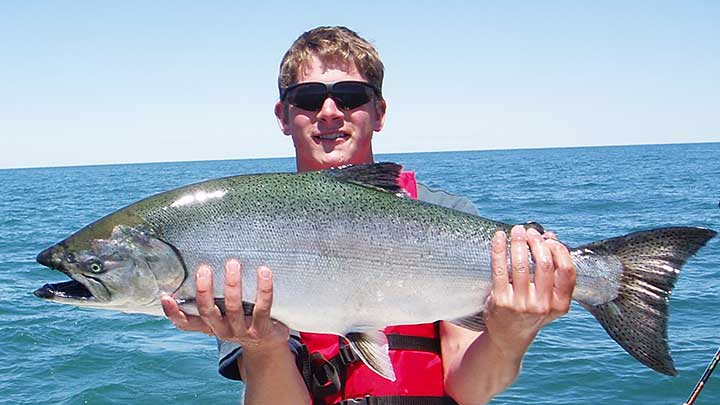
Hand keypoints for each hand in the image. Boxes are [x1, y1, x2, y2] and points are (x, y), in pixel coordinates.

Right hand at [161, 259, 289, 350]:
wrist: (268, 346)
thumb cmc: (241, 320)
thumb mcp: (223, 314)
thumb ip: (212, 299)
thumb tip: (197, 266)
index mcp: (209, 326)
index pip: (186, 323)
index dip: (174, 313)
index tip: (165, 297)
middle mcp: (222, 331)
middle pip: (208, 312)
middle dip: (204, 290)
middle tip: (203, 268)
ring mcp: (242, 332)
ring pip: (234, 308)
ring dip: (232, 285)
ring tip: (233, 264)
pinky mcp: (262, 330)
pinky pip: (262, 308)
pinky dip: (263, 289)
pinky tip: (264, 271)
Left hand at [483, 225, 575, 354]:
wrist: (510, 336)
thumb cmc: (531, 309)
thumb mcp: (548, 296)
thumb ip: (552, 268)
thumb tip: (551, 236)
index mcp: (560, 304)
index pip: (566, 270)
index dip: (559, 250)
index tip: (549, 240)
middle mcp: (542, 305)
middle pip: (545, 264)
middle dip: (537, 242)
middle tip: (529, 232)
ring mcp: (521, 304)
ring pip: (521, 265)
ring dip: (518, 242)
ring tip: (516, 230)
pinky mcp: (501, 301)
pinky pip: (500, 269)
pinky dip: (499, 249)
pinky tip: (499, 237)